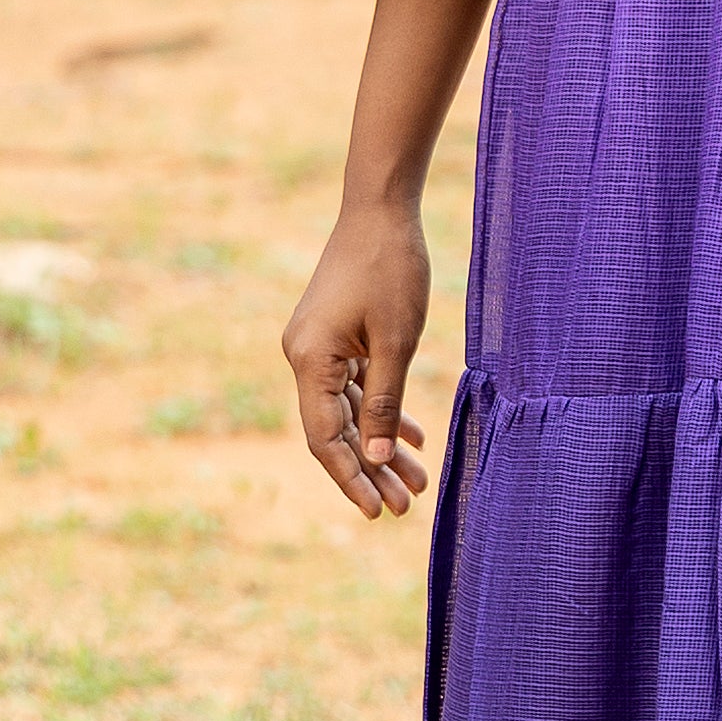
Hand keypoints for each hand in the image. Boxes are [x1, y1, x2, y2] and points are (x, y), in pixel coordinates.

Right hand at [282, 199, 433, 518]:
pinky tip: (412, 437)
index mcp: (309, 360)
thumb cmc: (391, 269)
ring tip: (417, 481)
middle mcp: (304, 357)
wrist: (381, 209)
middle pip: (336, 430)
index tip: (379, 512)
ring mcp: (317, 347)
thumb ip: (384, 402)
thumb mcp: (397, 341)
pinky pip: (355, 386)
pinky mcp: (334, 336)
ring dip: (381, 444)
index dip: (352, 478)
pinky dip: (381, 409)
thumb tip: (375, 460)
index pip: (326, 438)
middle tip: (406, 506)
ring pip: (349, 411)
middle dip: (371, 470)